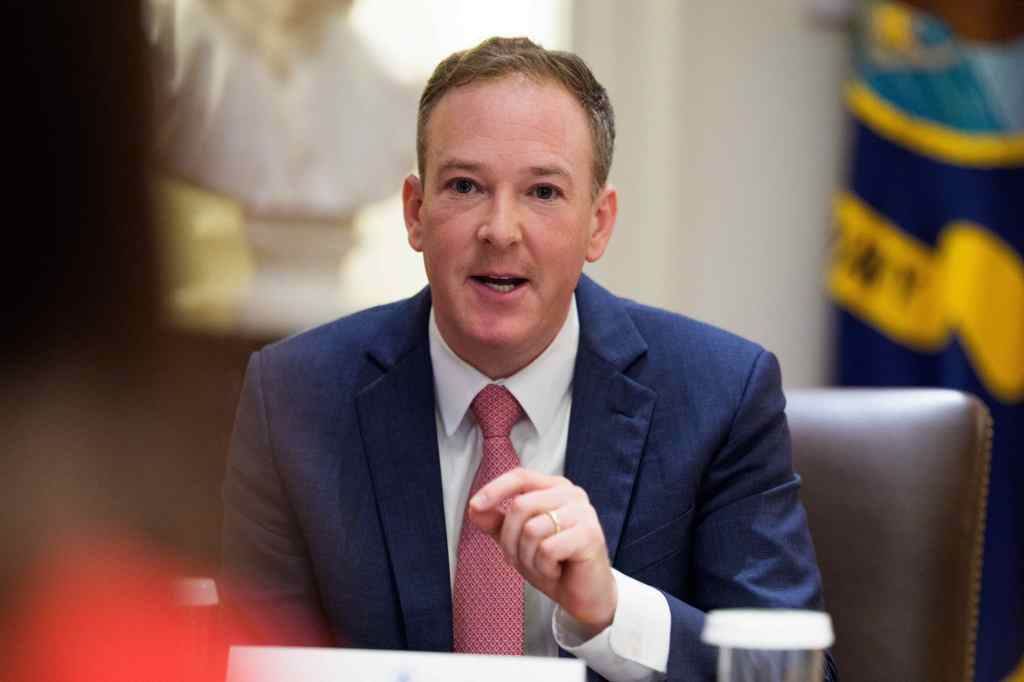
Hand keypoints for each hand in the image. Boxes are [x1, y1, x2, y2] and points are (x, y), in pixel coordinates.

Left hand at [466, 468, 616, 635]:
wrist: (584, 596)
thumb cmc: (553, 564)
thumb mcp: (517, 541)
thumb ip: (496, 522)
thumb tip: (474, 507)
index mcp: (554, 488)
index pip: (521, 476)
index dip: (495, 489)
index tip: (475, 506)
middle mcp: (572, 494)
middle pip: (521, 505)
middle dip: (510, 540)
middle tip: (519, 560)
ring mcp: (583, 512)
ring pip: (532, 529)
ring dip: (527, 557)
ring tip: (542, 566)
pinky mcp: (590, 534)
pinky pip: (547, 549)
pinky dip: (544, 567)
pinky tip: (557, 570)